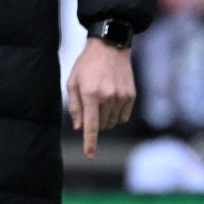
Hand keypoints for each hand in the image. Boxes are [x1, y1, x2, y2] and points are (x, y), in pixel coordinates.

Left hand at [67, 38, 135, 158]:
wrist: (109, 47)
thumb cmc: (86, 65)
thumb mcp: (72, 82)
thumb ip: (75, 107)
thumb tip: (79, 128)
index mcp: (91, 95)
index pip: (91, 125)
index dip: (90, 142)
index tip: (90, 155)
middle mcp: (108, 97)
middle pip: (101, 125)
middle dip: (94, 122)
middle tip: (90, 106)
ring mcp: (121, 96)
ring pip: (112, 122)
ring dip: (105, 118)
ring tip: (100, 100)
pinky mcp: (131, 95)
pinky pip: (123, 117)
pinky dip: (116, 115)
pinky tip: (111, 102)